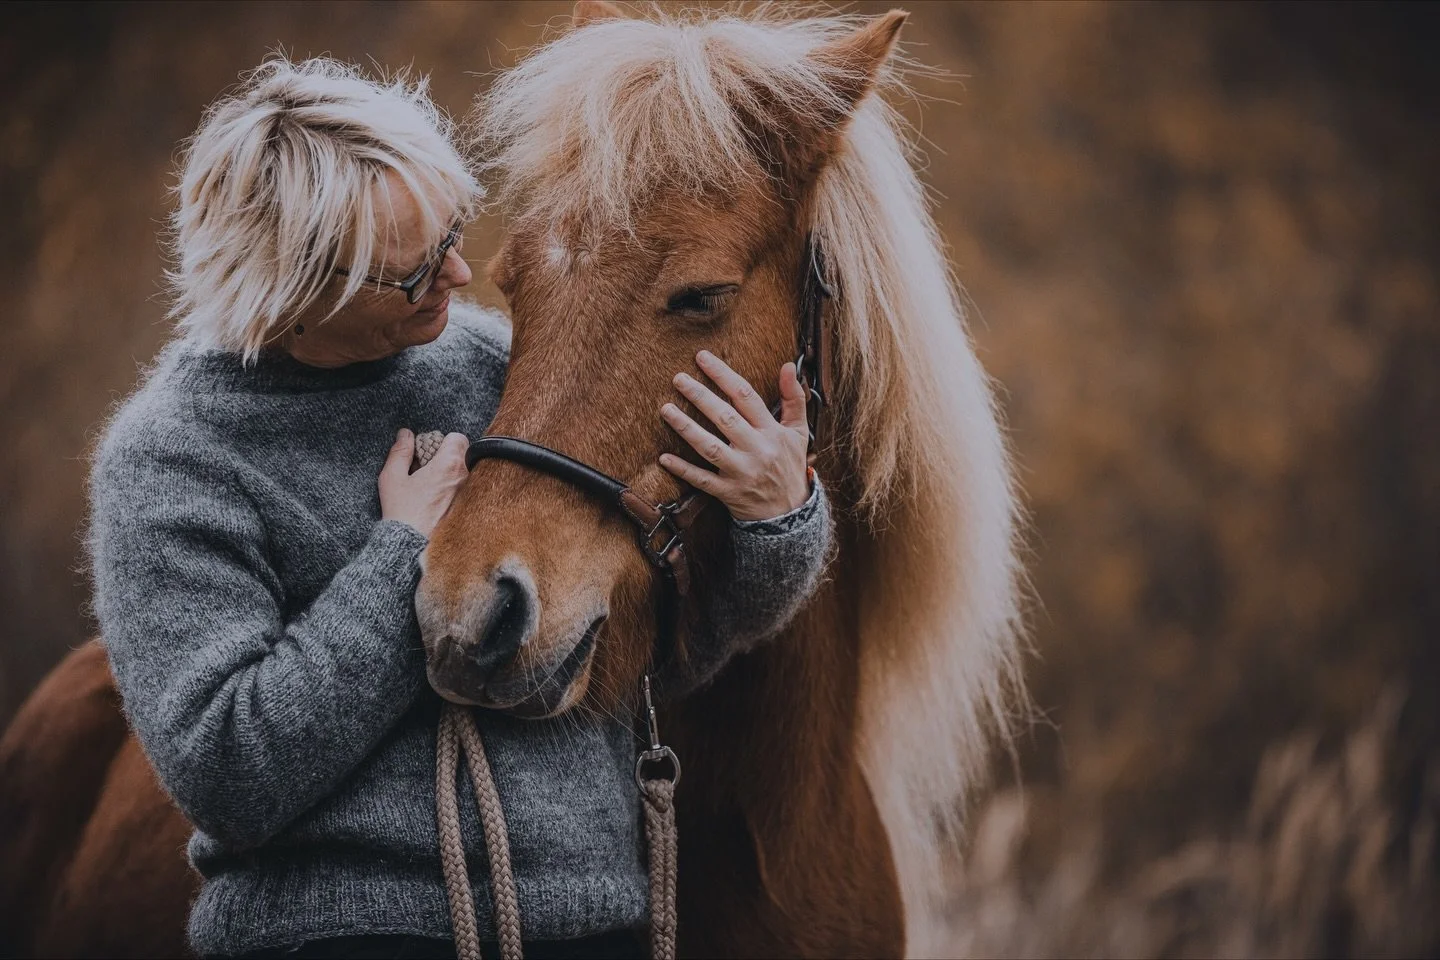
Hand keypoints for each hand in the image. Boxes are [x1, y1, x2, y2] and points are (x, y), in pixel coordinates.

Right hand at [378, 428, 468, 537]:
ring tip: (434, 487)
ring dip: (454, 475)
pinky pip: (469, 491)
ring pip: (468, 473)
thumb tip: (406, 434)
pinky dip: (458, 491)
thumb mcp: (392, 478)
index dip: (443, 442)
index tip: (430, 452)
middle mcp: (466, 477)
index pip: (458, 438)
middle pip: (465, 455)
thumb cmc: (402, 512)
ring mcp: (472, 494)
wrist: (412, 546)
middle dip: (449, 457)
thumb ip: (400, 451)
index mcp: (449, 464)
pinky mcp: (472, 509)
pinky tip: (441, 502)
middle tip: (430, 469)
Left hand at [659, 350, 810, 521]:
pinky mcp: (728, 492)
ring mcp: (741, 472)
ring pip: (710, 447)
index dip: (723, 375)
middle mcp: (756, 449)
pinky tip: (664, 457)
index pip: (745, 396)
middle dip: (700, 396)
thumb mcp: (798, 431)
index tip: (702, 358)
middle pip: (725, 418)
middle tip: (678, 379)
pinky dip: (683, 469)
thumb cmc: (789, 465)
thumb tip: (788, 366)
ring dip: (686, 428)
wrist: (790, 514)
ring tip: (665, 409)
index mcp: (772, 431)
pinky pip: (702, 480)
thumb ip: (794, 398)